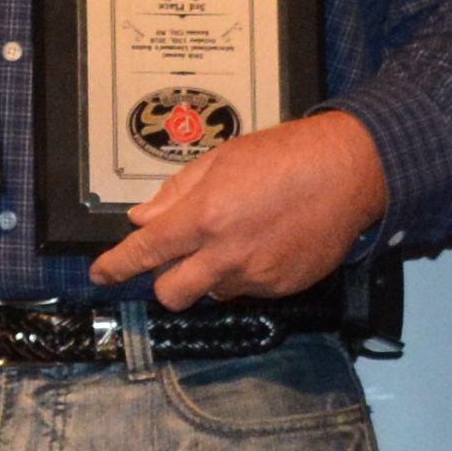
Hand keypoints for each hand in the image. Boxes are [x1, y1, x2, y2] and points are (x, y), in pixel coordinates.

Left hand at [90, 108, 383, 309]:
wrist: (350, 171)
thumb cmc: (287, 156)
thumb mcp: (222, 160)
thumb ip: (177, 193)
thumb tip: (144, 218)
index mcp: (204, 217)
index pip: (145, 252)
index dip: (116, 267)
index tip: (102, 275)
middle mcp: (226, 254)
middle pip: (171, 294)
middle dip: (166, 282)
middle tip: (177, 260)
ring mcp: (256, 275)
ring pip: (212, 292)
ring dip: (212, 274)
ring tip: (239, 235)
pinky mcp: (282, 287)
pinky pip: (249, 290)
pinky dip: (247, 272)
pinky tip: (266, 242)